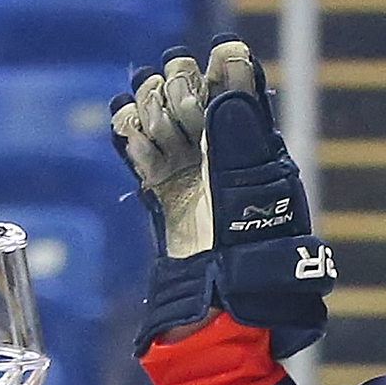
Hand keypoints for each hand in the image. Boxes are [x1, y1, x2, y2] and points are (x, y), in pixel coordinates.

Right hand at [110, 33, 334, 357]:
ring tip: (153, 127)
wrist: (216, 314)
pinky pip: (141, 145)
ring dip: (150, 106)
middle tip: (177, 119)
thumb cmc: (249, 260)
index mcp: (256, 148)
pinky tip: (129, 125)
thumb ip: (238, 137)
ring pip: (162, 111)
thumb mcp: (251, 194)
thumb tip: (229, 76)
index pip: (236, 83)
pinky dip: (130, 129)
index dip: (219, 70)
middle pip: (192, 91)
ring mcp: (190, 171)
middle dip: (177, 91)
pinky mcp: (162, 191)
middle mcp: (223, 153)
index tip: (208, 74)